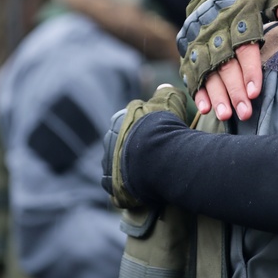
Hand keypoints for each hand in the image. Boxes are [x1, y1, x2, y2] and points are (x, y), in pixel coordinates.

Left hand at [102, 84, 187, 208]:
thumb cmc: (162, 126)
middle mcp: (109, 143)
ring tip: (152, 174)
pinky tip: (146, 189)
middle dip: (135, 151)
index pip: (129, 126)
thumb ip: (165, 92)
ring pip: (120, 168)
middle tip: (157, 156)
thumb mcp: (168, 100)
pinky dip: (130, 190)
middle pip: (122, 147)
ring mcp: (109, 166)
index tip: (158, 136)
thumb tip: (163, 87)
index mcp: (118, 122)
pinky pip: (120, 189)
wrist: (157, 155)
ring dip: (132, 171)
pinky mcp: (112, 187)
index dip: (145, 131)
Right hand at [192, 2, 277, 120]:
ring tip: (226, 115)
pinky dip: (197, 90)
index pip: (244, 46)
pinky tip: (206, 108)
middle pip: (225, 63)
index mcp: (237, 15)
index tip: (256, 92)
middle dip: (234, 90)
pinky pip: (191, 71)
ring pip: (207, 71)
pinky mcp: (190, 49)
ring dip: (216, 94)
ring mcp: (200, 40)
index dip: (250, 70)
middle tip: (245, 112)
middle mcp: (215, 29)